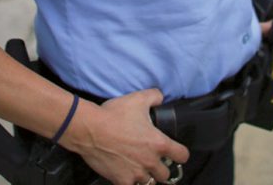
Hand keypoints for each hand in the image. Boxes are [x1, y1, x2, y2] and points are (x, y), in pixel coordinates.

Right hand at [67, 88, 188, 184]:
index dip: (181, 153)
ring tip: (139, 167)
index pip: (182, 155)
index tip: (176, 152)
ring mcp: (136, 174)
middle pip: (165, 174)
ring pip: (149, 182)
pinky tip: (126, 173)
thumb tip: (160, 98)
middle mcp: (150, 162)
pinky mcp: (121, 181)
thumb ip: (155, 96)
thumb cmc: (115, 114)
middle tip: (154, 159)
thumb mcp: (138, 98)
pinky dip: (130, 181)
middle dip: (161, 167)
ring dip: (147, 175)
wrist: (91, 129)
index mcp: (158, 143)